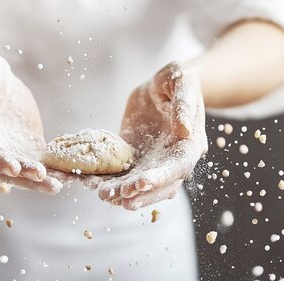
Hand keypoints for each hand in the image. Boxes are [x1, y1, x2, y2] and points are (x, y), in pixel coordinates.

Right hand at [0, 49, 61, 193]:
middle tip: (44, 178)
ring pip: (21, 173)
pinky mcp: (26, 147)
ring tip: (58, 185)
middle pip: (2, 170)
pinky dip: (52, 172)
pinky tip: (69, 177)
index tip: (13, 167)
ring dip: (37, 181)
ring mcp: (8, 150)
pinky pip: (38, 163)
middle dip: (22, 177)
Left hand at [97, 62, 207, 209]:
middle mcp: (174, 159)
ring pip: (142, 187)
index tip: (143, 183)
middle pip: (162, 186)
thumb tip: (185, 129)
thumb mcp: (182, 80)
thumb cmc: (176, 80)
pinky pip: (124, 175)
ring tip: (104, 195)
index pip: (178, 167)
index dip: (162, 177)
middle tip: (120, 197)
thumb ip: (185, 102)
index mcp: (190, 144)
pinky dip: (111, 182)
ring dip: (124, 193)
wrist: (160, 87)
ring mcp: (155, 163)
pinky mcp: (136, 160)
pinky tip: (93, 184)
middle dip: (142, 194)